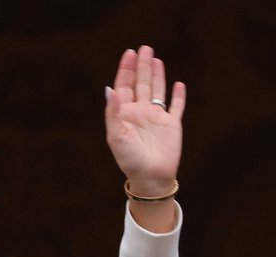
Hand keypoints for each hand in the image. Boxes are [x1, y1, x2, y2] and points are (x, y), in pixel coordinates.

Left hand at [105, 45, 184, 190]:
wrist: (150, 177)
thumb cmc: (130, 159)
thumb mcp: (116, 136)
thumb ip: (113, 113)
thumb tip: (111, 89)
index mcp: (125, 114)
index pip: (124, 86)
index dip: (126, 70)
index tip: (129, 53)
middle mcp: (140, 113)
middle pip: (141, 83)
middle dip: (141, 66)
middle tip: (143, 48)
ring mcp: (156, 118)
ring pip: (157, 90)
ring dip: (157, 75)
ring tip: (155, 59)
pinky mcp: (172, 125)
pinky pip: (176, 107)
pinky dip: (178, 96)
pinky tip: (178, 84)